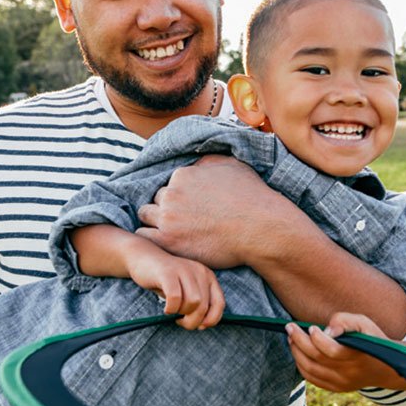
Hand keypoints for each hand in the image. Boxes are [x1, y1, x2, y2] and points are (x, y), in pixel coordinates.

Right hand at [127, 252, 224, 330]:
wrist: (143, 258)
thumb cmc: (166, 280)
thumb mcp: (187, 291)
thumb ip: (198, 304)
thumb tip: (202, 325)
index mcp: (208, 276)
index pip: (220, 303)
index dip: (212, 319)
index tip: (200, 326)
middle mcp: (199, 271)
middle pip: (204, 306)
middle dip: (192, 321)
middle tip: (181, 322)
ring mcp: (184, 270)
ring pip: (193, 302)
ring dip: (182, 313)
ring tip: (173, 312)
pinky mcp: (168, 273)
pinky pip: (175, 297)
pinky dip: (171, 308)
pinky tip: (166, 308)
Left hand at [135, 155, 291, 268]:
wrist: (261, 228)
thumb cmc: (252, 197)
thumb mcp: (232, 166)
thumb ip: (207, 162)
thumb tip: (194, 165)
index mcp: (182, 175)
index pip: (169, 184)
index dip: (179, 197)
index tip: (191, 207)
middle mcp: (171, 193)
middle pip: (156, 200)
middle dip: (166, 208)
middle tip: (184, 221)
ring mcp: (167, 218)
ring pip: (146, 217)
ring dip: (156, 223)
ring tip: (174, 233)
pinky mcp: (168, 241)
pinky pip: (144, 237)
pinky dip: (153, 239)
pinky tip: (167, 243)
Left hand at [285, 312, 404, 391]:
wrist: (385, 367)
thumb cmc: (372, 340)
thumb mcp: (364, 324)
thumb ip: (345, 321)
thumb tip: (327, 330)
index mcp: (358, 356)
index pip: (332, 351)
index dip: (318, 339)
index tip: (311, 327)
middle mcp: (349, 373)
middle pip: (317, 359)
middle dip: (299, 341)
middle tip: (290, 328)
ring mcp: (342, 383)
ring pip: (311, 370)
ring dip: (297, 353)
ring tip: (291, 338)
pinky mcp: (336, 388)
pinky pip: (313, 379)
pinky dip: (301, 366)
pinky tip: (298, 353)